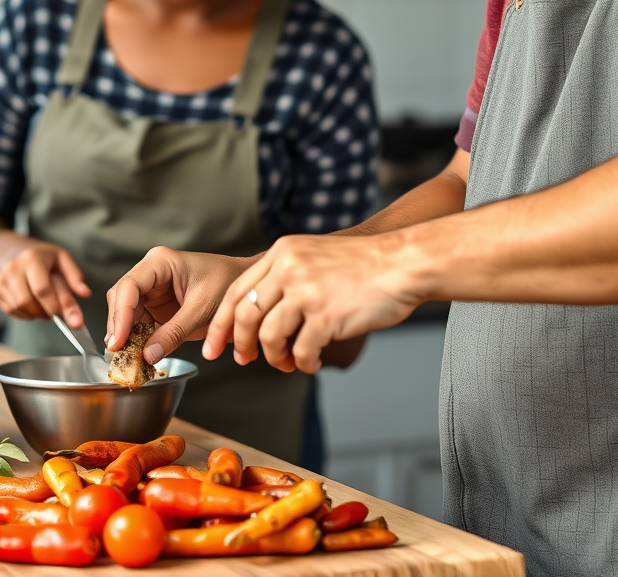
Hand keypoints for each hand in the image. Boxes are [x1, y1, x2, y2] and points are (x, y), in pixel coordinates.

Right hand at [0, 239, 91, 326]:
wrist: (13, 252)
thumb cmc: (43, 257)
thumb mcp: (62, 259)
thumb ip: (75, 276)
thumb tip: (85, 293)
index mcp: (32, 258)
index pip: (42, 289)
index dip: (55, 306)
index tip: (69, 318)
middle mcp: (13, 268)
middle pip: (28, 301)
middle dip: (46, 312)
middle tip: (57, 311)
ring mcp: (2, 280)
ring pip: (19, 308)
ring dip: (36, 314)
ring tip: (45, 304)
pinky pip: (12, 311)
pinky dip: (26, 314)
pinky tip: (33, 304)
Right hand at [105, 248, 256, 364]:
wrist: (245, 290)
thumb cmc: (228, 285)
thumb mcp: (203, 309)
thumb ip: (174, 332)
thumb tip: (147, 355)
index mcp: (160, 262)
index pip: (129, 286)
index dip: (120, 314)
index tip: (118, 341)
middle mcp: (151, 273)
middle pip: (121, 299)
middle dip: (118, 326)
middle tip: (119, 353)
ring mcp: (152, 290)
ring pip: (126, 313)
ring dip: (125, 335)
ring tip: (126, 358)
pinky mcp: (157, 307)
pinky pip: (138, 324)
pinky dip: (135, 339)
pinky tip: (136, 354)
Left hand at [203, 232, 421, 374]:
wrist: (403, 263)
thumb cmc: (365, 265)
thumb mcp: (315, 255)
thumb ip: (287, 275)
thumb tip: (260, 314)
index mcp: (283, 253)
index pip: (237, 291)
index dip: (222, 323)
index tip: (213, 345)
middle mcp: (289, 268)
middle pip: (246, 315)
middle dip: (240, 344)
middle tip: (243, 360)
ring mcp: (307, 292)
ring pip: (270, 336)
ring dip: (275, 357)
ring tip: (288, 362)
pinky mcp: (326, 315)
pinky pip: (301, 351)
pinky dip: (303, 363)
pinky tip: (312, 361)